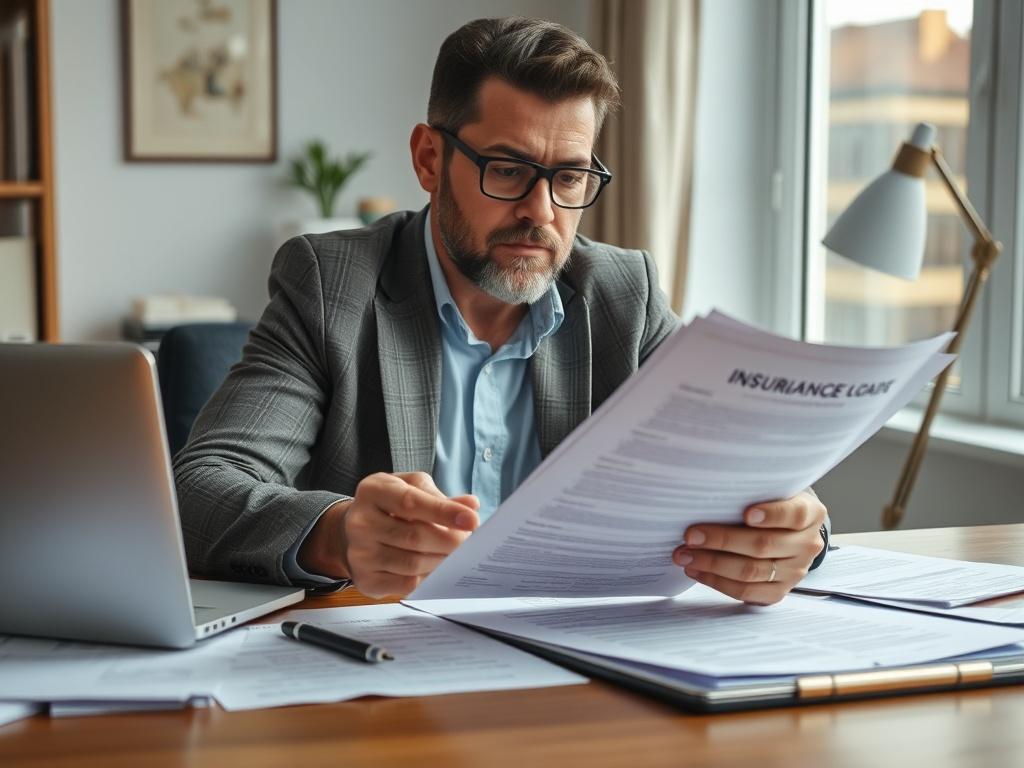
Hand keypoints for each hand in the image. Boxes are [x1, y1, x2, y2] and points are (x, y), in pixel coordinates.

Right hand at [298, 471, 478, 597]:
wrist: (352, 530)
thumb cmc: (389, 505)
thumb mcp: (410, 487)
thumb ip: (439, 497)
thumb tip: (471, 505)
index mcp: (373, 490)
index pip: (411, 502)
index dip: (444, 512)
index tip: (472, 520)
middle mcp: (360, 521)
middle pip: (415, 536)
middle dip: (450, 541)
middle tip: (469, 542)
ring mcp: (359, 553)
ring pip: (413, 563)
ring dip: (442, 561)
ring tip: (456, 555)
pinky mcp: (365, 579)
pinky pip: (406, 584)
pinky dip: (428, 578)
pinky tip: (436, 568)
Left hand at [672, 491, 826, 604]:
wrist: (788, 531)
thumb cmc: (770, 504)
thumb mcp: (772, 491)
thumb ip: (753, 491)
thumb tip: (708, 492)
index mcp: (810, 513)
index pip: (794, 514)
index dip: (771, 514)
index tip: (746, 514)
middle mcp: (807, 544)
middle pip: (763, 545)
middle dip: (722, 540)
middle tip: (690, 535)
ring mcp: (795, 571)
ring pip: (751, 571)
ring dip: (712, 564)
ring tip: (685, 555)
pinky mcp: (779, 591)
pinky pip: (746, 592)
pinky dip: (717, 581)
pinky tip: (696, 570)